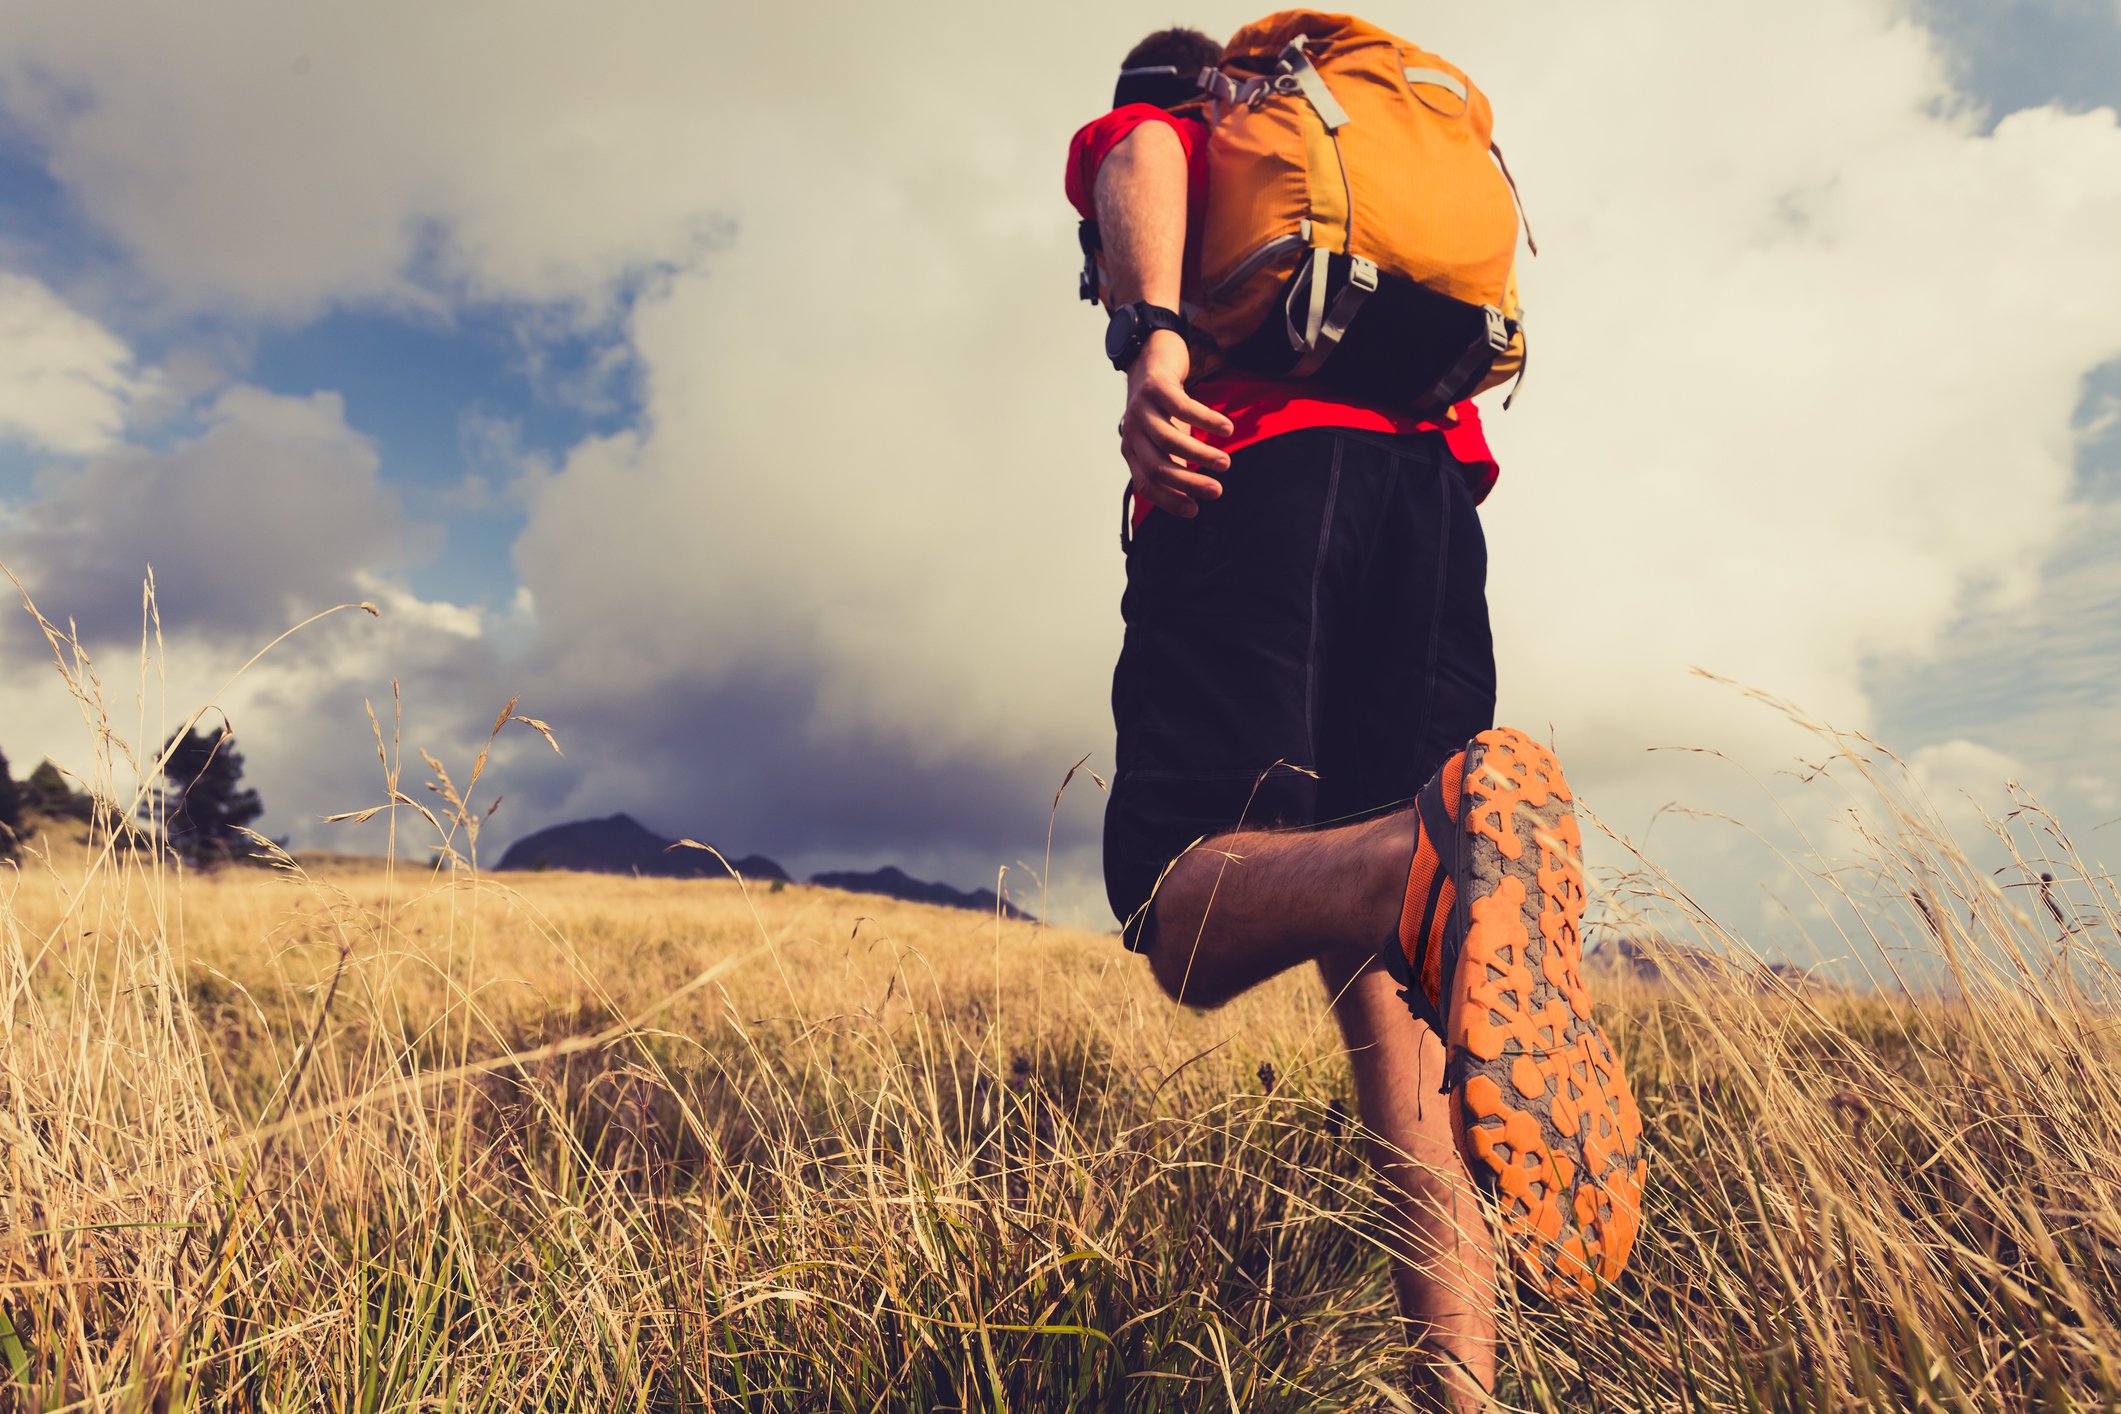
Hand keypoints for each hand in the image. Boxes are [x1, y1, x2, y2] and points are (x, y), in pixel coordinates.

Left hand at [1119, 329, 1234, 517]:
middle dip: (1188, 483)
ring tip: (1225, 463)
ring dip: (1200, 455)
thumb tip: (1193, 490)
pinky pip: (1183, 408)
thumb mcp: (1165, 435)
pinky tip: (1226, 429)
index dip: (1169, 500)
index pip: (1146, 484)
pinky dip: (1206, 421)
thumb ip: (1173, 459)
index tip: (1194, 510)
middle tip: (1216, 491)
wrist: (1151, 356)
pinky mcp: (1155, 387)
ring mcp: (1141, 408)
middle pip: (1157, 466)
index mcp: (1132, 449)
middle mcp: (1132, 431)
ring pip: (1169, 440)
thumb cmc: (1163, 404)